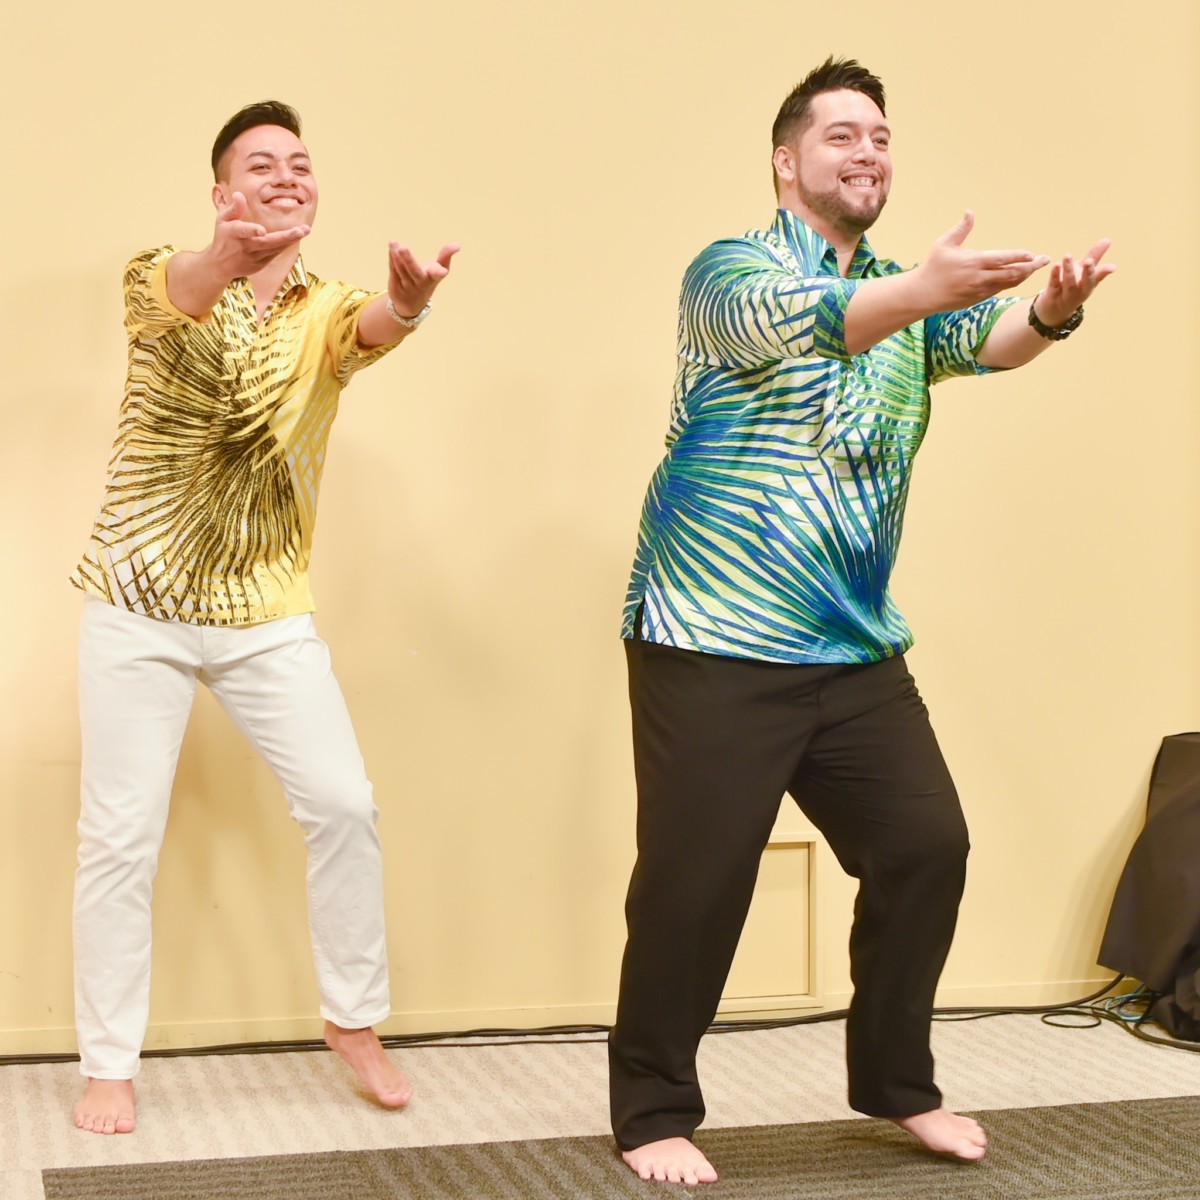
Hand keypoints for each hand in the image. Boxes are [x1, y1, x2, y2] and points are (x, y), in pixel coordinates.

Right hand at [208, 192, 308, 278]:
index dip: (252, 230)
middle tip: (303, 229)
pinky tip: (296, 235)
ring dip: (291, 239)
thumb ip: (234, 208)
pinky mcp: (261, 264)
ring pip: (275, 248)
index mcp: (233, 233)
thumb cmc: (223, 237)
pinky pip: (276, 253)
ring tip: (306, 230)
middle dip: (286, 236)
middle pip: (268, 243)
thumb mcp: (222, 220)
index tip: (262, 230)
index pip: (243, 231)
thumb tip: (239, 194)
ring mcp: (254, 257)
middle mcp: (245, 247)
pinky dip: (285, 244)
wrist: (220, 266)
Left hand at [387, 241, 459, 317]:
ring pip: (401, 270)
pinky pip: (393, 270)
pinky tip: (391, 247)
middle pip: (414, 272)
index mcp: (433, 278)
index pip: (437, 274)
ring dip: (396, 256)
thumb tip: (458, 244)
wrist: (411, 304)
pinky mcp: (395, 286)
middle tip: (403, 248)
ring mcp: (407, 286)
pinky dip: (392, 259)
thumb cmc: (428, 280)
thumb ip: (446, 255)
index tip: (442, 271)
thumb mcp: (439, 269)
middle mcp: (420, 284)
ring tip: (393, 242)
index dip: (440, 272)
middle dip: (409, 261)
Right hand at [912, 211, 1049, 310]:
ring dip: (1023, 275)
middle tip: (1045, 260)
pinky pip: (999, 290)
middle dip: (1031, 267)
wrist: (922, 294)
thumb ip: (960, 229)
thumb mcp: (943, 244)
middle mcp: (979, 277)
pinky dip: (1011, 282)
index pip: (1002, 259)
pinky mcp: (977, 299)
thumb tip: (970, 211)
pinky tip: (1018, 276)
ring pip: (1008, 283)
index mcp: (973, 262)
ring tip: (1035, 267)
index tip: (1032, 254)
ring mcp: (979, 290)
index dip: (1018, 257)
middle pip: (1011, 273)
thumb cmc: (932, 267)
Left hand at [1032, 239, 1114, 325]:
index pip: (1097, 278)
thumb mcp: (1083, 273)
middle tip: (1089, 261)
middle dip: (1088, 272)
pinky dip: (1055, 275)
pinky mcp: (1051, 295)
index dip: (1104, 272)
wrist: (1053, 311)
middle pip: (1085, 283)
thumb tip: (1108, 240)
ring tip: (1068, 256)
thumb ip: (1095, 256)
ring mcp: (1065, 295)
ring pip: (1069, 283)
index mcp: (1088, 286)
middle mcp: (1079, 292)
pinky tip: (1055, 265)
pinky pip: (1053, 284)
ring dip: (1068, 270)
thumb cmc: (1073, 287)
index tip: (1112, 267)